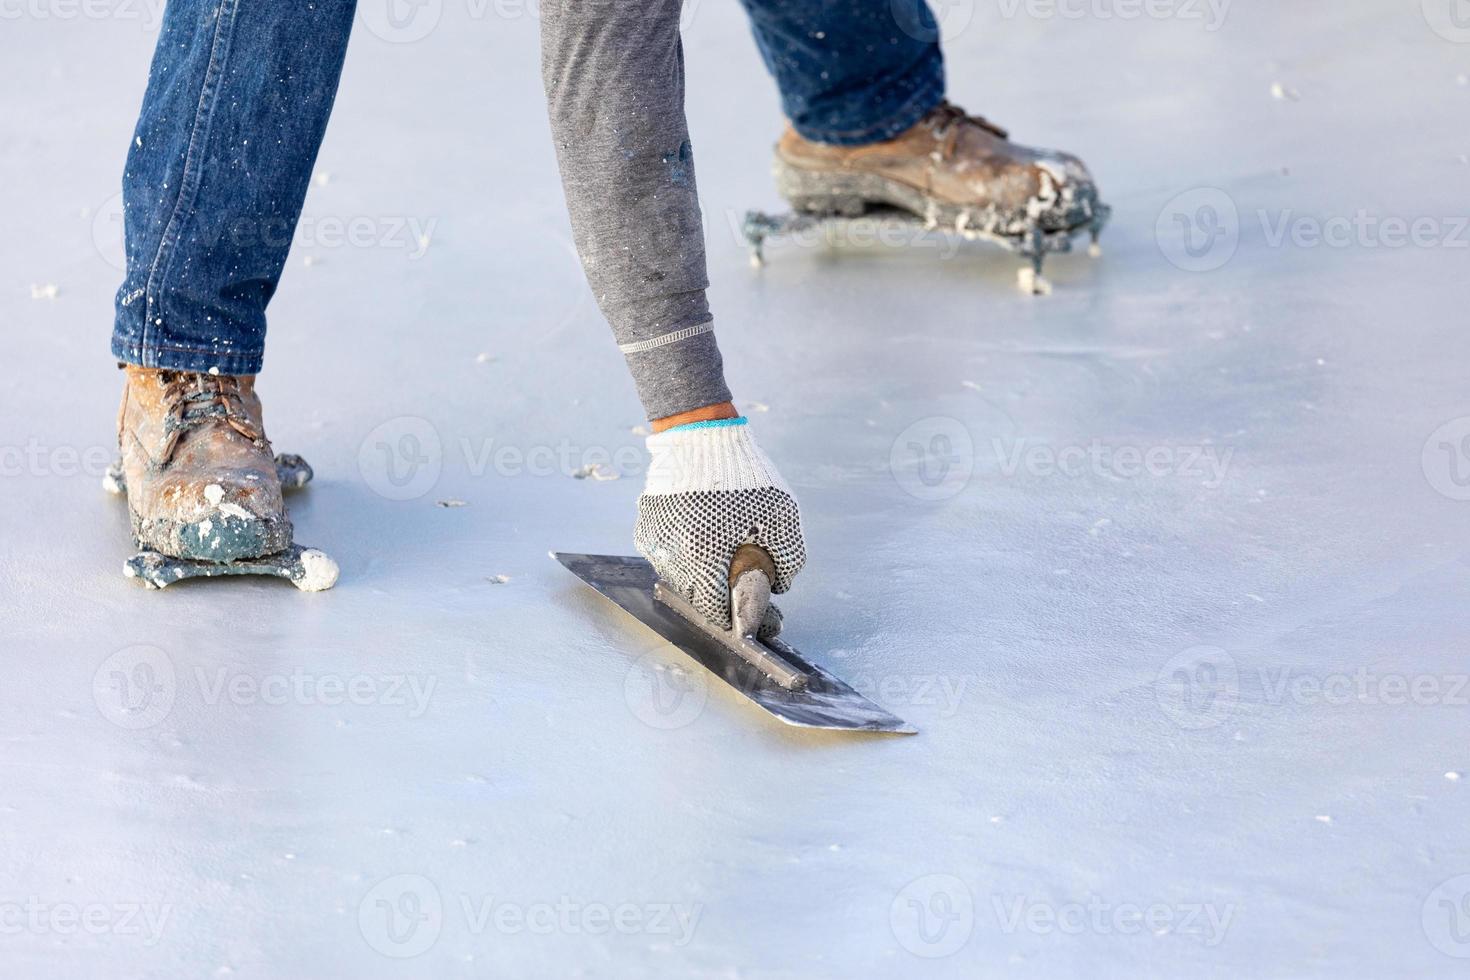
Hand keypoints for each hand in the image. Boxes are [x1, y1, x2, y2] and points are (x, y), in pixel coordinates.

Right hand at [634, 418, 805, 631]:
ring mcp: (655, 539)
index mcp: (704, 556)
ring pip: (677, 575)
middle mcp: (671, 553)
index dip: (731, 615)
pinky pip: (665, 552)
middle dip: (716, 594)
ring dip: (698, 573)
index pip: (712, 609)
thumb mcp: (783, 517)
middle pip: (694, 595)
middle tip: (736, 580)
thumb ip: (787, 559)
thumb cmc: (746, 475)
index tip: (744, 613)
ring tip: (719, 550)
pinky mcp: (646, 524)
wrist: (702, 434)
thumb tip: (779, 585)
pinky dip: (683, 551)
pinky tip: (701, 532)